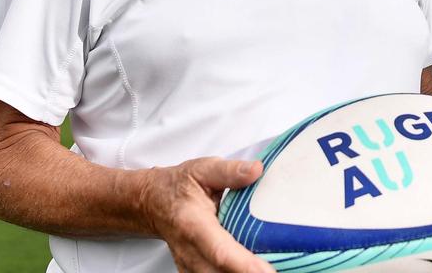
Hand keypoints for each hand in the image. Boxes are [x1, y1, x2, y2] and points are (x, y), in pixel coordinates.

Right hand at [138, 157, 272, 272]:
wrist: (153, 202)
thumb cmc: (179, 185)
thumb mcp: (203, 169)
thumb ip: (230, 171)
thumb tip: (257, 170)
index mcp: (193, 224)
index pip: (220, 251)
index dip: (244, 265)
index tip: (267, 272)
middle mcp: (190, 251)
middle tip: (278, 271)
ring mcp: (190, 266)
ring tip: (271, 270)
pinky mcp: (194, 272)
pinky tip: (255, 270)